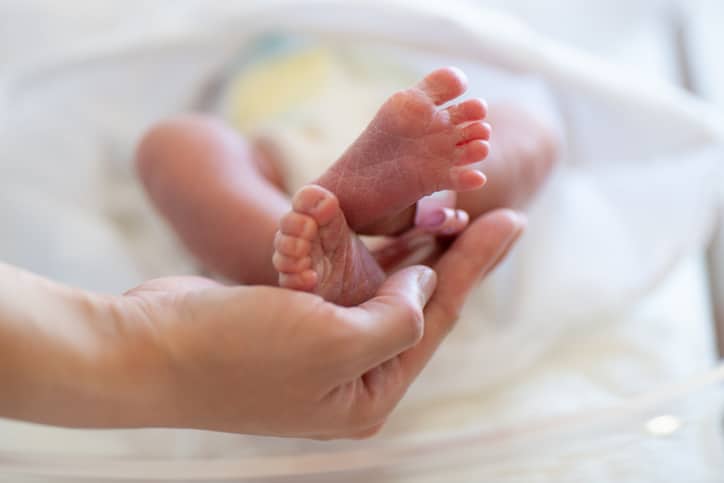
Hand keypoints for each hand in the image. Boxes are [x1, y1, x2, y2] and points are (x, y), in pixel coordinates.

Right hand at [113, 209, 523, 437]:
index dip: (474, 268)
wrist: (147, 350)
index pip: (435, 321)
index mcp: (367, 394)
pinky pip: (343, 282)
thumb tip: (423, 281)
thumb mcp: (333, 341)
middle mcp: (349, 375)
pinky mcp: (291, 321)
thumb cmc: (238, 354)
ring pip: (378, 292)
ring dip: (411, 252)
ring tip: (451, 211)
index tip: (511, 221)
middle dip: (451, 260)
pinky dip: (366, 253)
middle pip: (414, 308)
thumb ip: (395, 317)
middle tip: (494, 212)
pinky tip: (390, 225)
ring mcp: (318, 348)